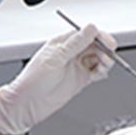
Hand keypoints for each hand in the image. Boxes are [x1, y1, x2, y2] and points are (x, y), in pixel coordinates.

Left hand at [0, 24, 117, 134]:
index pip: (85, 33)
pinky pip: (96, 71)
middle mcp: (71, 53)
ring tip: (103, 66)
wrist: (27, 105)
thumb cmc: (32, 81)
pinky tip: (100, 74)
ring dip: (104, 60)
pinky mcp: (80, 79)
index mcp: (62, 43)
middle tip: (108, 56)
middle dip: (104, 49)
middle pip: (95, 45)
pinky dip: (101, 71)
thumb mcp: (55, 59)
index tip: (107, 42)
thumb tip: (91, 29)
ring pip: (98, 57)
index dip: (98, 36)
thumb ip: (75, 44)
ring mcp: (76, 66)